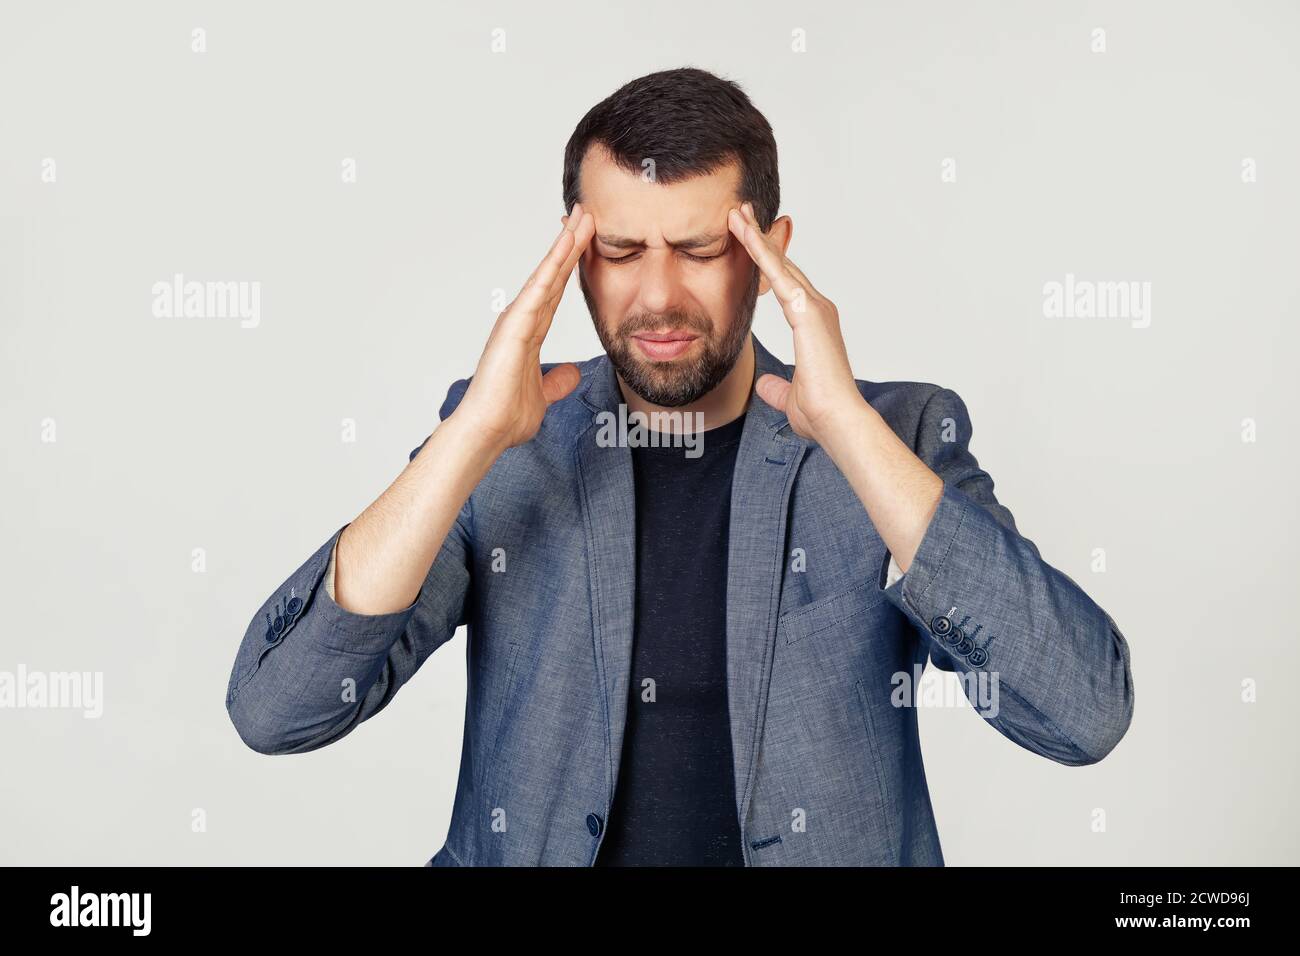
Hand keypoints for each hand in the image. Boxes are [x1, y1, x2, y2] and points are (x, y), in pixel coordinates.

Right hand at [453, 203, 595, 451]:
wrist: (488, 431)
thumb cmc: (507, 416)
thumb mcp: (544, 396)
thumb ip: (557, 381)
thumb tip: (572, 372)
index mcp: (530, 334)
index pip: (558, 293)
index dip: (572, 267)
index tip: (587, 242)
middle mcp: (522, 322)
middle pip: (554, 276)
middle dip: (571, 245)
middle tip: (588, 214)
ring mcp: (517, 321)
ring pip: (547, 276)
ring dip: (565, 247)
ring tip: (583, 219)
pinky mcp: (514, 327)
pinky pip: (539, 291)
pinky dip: (552, 267)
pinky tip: (566, 246)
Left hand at [726, 201, 867, 444]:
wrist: (837, 421)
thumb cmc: (821, 413)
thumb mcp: (790, 397)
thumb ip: (777, 387)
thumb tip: (766, 385)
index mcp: (815, 325)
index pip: (786, 286)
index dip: (768, 263)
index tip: (750, 243)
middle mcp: (818, 309)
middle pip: (783, 266)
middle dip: (761, 239)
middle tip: (741, 213)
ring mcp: (816, 307)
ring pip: (779, 263)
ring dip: (756, 237)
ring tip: (736, 213)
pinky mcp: (808, 309)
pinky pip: (778, 274)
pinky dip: (760, 252)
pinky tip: (745, 233)